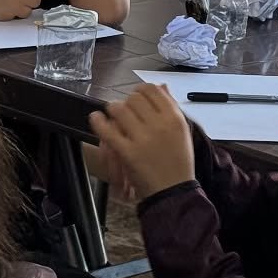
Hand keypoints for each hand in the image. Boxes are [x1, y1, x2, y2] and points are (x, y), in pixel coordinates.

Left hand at [88, 85, 195, 199]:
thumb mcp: (182, 131)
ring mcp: (142, 138)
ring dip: (113, 110)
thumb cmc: (178, 162)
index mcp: (174, 118)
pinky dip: (98, 122)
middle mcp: (159, 124)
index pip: (152, 90)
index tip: (137, 99)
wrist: (174, 192)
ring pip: (119, 109)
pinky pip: (108, 130)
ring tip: (112, 116)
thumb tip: (161, 85)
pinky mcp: (127, 152)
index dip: (141, 91)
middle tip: (126, 112)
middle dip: (127, 102)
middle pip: (134, 98)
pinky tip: (96, 118)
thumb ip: (171, 107)